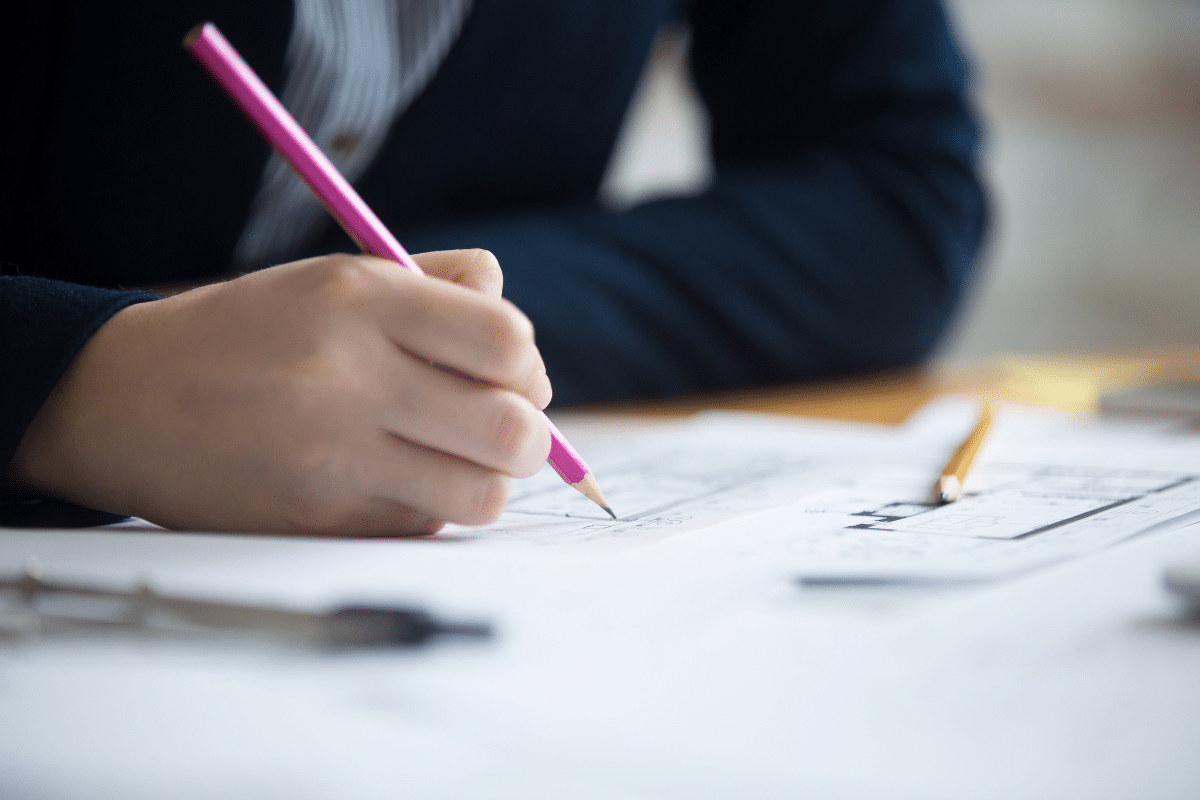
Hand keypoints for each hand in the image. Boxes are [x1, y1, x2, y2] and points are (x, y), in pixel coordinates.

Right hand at [10, 250, 552, 534]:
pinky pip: (426, 524)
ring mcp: (335, 459)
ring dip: (487, 477)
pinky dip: (431, 504)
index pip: (506, 342)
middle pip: (515, 433)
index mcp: (362, 301)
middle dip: (530, 432)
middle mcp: (351, 379)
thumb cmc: (251, 332)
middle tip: (505, 423)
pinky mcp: (321, 521)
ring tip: (455, 455)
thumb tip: (515, 326)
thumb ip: (439, 285)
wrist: (128, 400)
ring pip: (483, 495)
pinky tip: (394, 476)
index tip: (511, 370)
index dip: (526, 363)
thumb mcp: (337, 277)